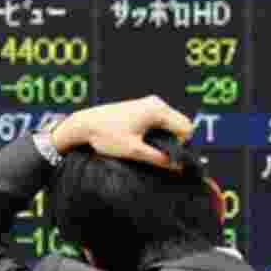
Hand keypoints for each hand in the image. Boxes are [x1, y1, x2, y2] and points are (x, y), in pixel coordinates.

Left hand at [51, 96, 193, 169]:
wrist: (84, 124)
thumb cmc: (106, 135)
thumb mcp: (134, 151)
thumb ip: (158, 159)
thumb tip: (178, 167)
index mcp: (157, 110)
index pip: (186, 129)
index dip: (184, 146)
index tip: (173, 160)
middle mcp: (156, 103)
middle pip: (181, 124)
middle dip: (177, 142)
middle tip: (164, 158)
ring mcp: (149, 103)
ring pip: (171, 122)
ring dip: (167, 137)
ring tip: (153, 152)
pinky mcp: (142, 107)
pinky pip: (161, 120)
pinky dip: (159, 132)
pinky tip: (146, 143)